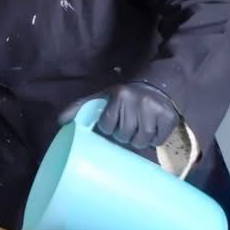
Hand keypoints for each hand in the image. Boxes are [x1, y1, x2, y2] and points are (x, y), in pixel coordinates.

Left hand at [59, 80, 180, 151]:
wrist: (154, 88)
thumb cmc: (123, 98)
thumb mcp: (102, 98)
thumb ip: (80, 107)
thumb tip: (60, 121)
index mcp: (119, 95)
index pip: (107, 126)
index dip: (109, 128)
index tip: (112, 121)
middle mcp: (138, 101)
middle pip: (124, 136)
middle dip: (123, 135)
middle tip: (127, 126)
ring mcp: (155, 109)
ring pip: (141, 141)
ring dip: (138, 140)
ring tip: (137, 129)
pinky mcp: (170, 118)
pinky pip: (157, 141)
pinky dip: (154, 140)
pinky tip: (151, 129)